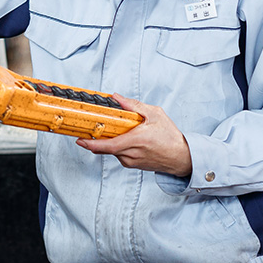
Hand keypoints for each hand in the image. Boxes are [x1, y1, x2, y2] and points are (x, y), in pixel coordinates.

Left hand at [76, 94, 192, 176]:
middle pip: (105, 148)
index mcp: (135, 141)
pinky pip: (119, 154)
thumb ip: (134, 105)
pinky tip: (124, 137)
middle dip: (95, 139)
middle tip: (88, 128)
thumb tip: (117, 98)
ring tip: (115, 129)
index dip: (91, 144)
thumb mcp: (155, 114)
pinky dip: (116, 145)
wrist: (183, 158)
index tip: (79, 139)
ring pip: (111, 151)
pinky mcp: (133, 165)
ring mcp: (131, 161)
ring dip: (108, 140)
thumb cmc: (171, 137)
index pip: (108, 146)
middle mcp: (131, 154)